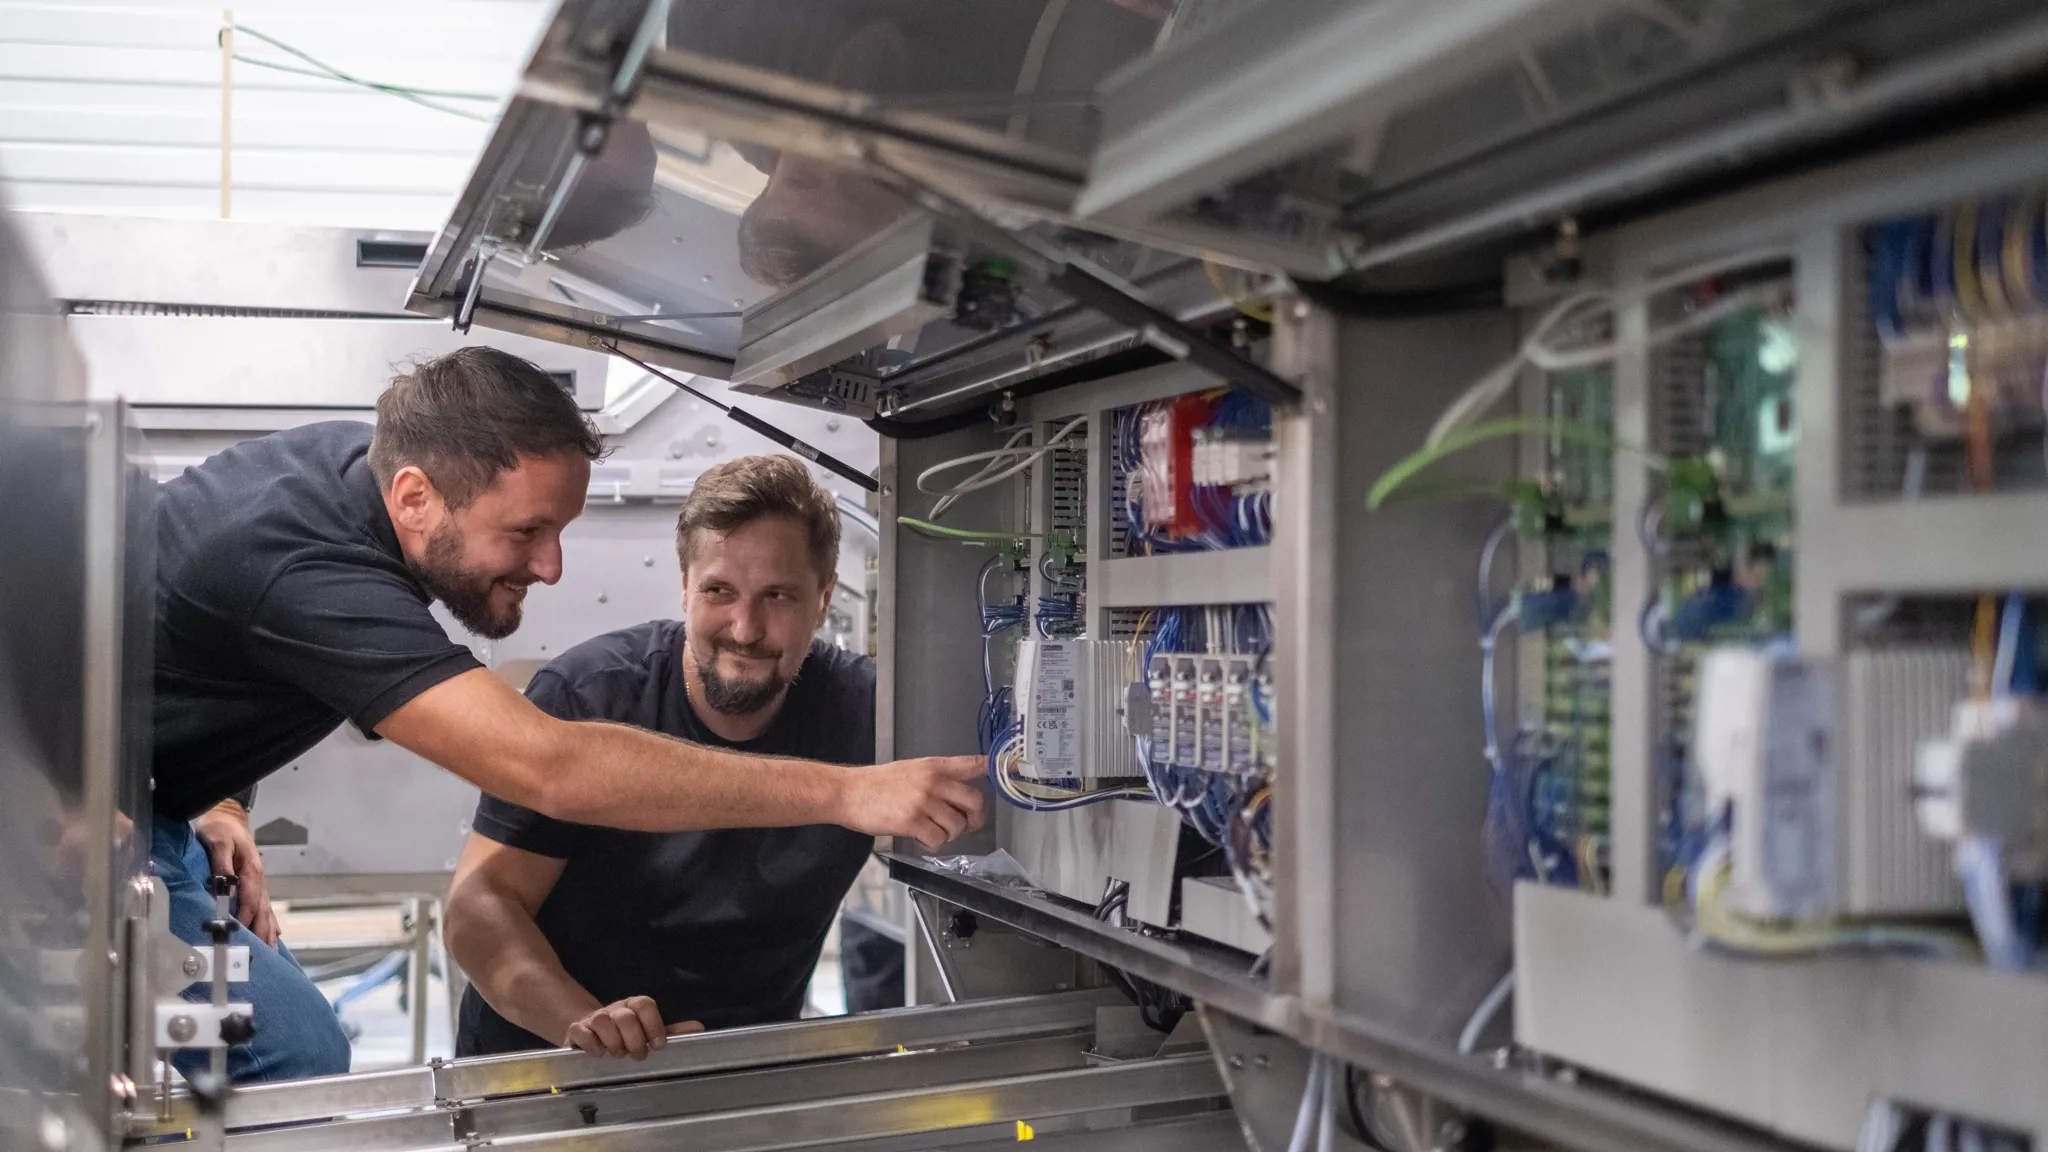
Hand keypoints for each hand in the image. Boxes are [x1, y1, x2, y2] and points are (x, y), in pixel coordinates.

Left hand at [192, 800, 279, 947]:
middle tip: (262, 955)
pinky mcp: (254, 884)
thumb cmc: (220, 829)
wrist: (228, 817)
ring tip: (271, 951)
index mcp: (251, 870)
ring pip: (266, 911)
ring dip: (268, 931)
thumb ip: (222, 863)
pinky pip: (265, 906)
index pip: (249, 900)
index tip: (238, 936)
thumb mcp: (218, 841)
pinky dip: (270, 922)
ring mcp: (259, 883)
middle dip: (262, 932)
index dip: (245, 918)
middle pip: (262, 910)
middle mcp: (258, 880)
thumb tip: (226, 886)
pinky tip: (274, 935)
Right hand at [563, 996, 702, 1058]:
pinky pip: (582, 1032)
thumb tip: (699, 1028)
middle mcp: (615, 1009)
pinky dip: (592, 1045)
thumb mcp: (648, 1031)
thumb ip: (671, 1031)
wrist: (590, 1030)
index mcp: (633, 1006)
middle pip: (626, 1017)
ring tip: (618, 1054)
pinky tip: (599, 1053)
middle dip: (634, 1040)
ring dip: (614, 1043)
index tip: (659, 1045)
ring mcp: (594, 1018)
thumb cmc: (625, 1034)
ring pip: (603, 1022)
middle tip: (637, 1055)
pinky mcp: (577, 1030)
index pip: (645, 1004)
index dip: (653, 1025)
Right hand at [837, 756, 986, 851]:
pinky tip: (921, 838)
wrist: (849, 792)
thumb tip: (960, 794)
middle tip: (967, 824)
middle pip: (974, 801)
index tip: (1012, 770)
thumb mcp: (911, 769)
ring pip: (957, 825)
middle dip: (975, 819)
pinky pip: (937, 839)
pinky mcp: (911, 821)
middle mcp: (933, 781)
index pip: (972, 764)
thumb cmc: (877, 783)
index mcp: (934, 766)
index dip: (995, 768)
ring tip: (933, 830)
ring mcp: (923, 801)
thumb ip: (937, 777)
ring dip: (949, 834)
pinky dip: (932, 844)